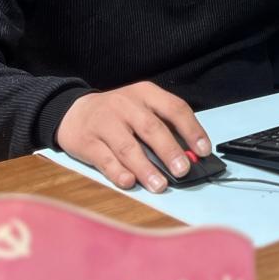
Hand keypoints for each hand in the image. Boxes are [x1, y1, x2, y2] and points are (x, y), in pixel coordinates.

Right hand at [55, 83, 210, 192]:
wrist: (74, 111)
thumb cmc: (117, 113)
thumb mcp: (141, 108)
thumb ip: (163, 127)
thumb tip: (189, 156)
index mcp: (145, 94)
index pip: (174, 108)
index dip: (191, 129)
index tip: (204, 150)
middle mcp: (126, 105)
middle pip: (151, 128)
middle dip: (169, 151)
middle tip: (183, 170)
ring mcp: (105, 123)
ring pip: (128, 147)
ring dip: (146, 168)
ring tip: (160, 185)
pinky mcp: (87, 142)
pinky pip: (105, 159)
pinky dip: (119, 172)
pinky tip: (130, 182)